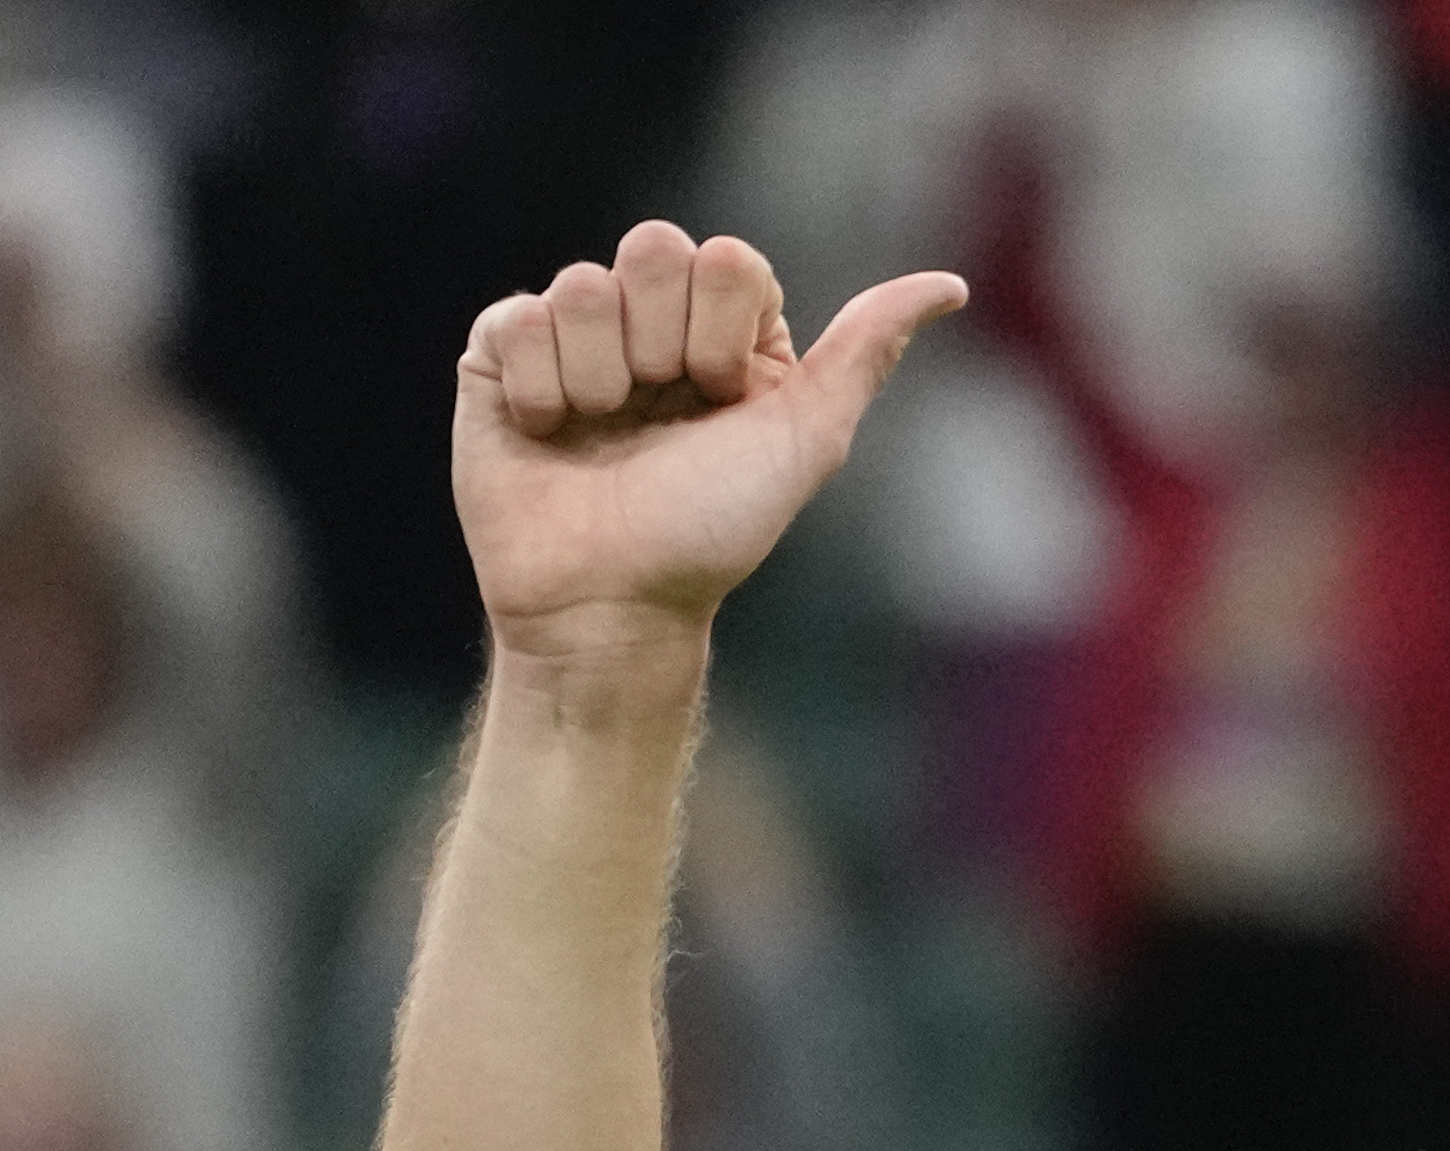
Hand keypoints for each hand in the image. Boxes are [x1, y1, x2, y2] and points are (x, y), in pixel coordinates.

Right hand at [453, 223, 962, 668]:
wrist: (612, 605)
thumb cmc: (712, 532)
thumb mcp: (806, 439)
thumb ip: (867, 350)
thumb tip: (949, 285)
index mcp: (724, 333)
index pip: (726, 259)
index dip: (722, 330)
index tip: (721, 400)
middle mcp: (649, 324)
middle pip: (653, 246)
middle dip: (663, 341)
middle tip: (659, 414)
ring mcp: (573, 338)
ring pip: (582, 285)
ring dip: (601, 376)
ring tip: (600, 433)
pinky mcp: (500, 360)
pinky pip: (516, 317)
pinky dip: (541, 386)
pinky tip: (550, 433)